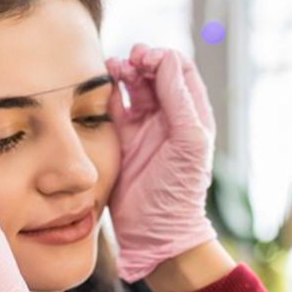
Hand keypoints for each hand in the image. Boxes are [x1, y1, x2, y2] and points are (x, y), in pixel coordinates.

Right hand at [104, 44, 217, 282]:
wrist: (154, 233)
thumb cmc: (179, 192)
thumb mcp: (188, 144)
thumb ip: (179, 101)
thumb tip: (165, 61)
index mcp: (192, 116)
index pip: (179, 71)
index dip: (163, 58)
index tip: (147, 59)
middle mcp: (168, 119)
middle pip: (154, 74)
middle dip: (141, 61)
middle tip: (129, 61)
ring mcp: (143, 130)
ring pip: (132, 87)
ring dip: (123, 73)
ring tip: (112, 68)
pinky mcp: (120, 142)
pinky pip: (112, 109)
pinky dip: (106, 94)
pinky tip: (100, 86)